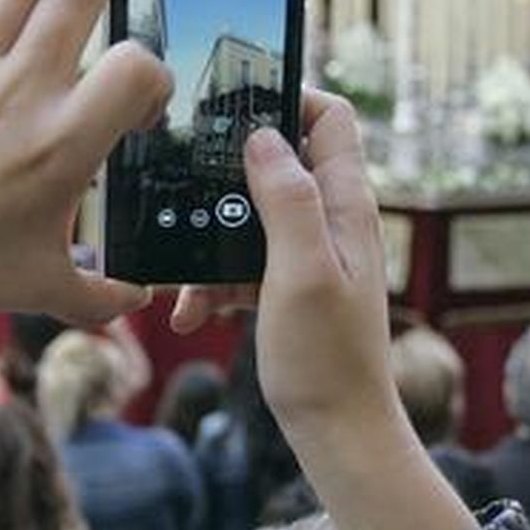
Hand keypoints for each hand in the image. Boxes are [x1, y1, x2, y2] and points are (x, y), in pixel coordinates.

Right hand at [171, 91, 394, 433]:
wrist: (337, 432)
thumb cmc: (327, 359)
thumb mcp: (302, 271)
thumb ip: (287, 199)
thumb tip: (264, 135)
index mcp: (346, 205)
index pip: (330, 117)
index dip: (288, 98)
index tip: (234, 107)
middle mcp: (332, 219)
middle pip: (277, 161)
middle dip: (227, 177)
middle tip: (186, 189)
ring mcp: (309, 252)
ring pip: (249, 216)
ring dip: (211, 240)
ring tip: (182, 281)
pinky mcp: (288, 283)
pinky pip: (242, 261)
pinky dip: (214, 280)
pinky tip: (191, 312)